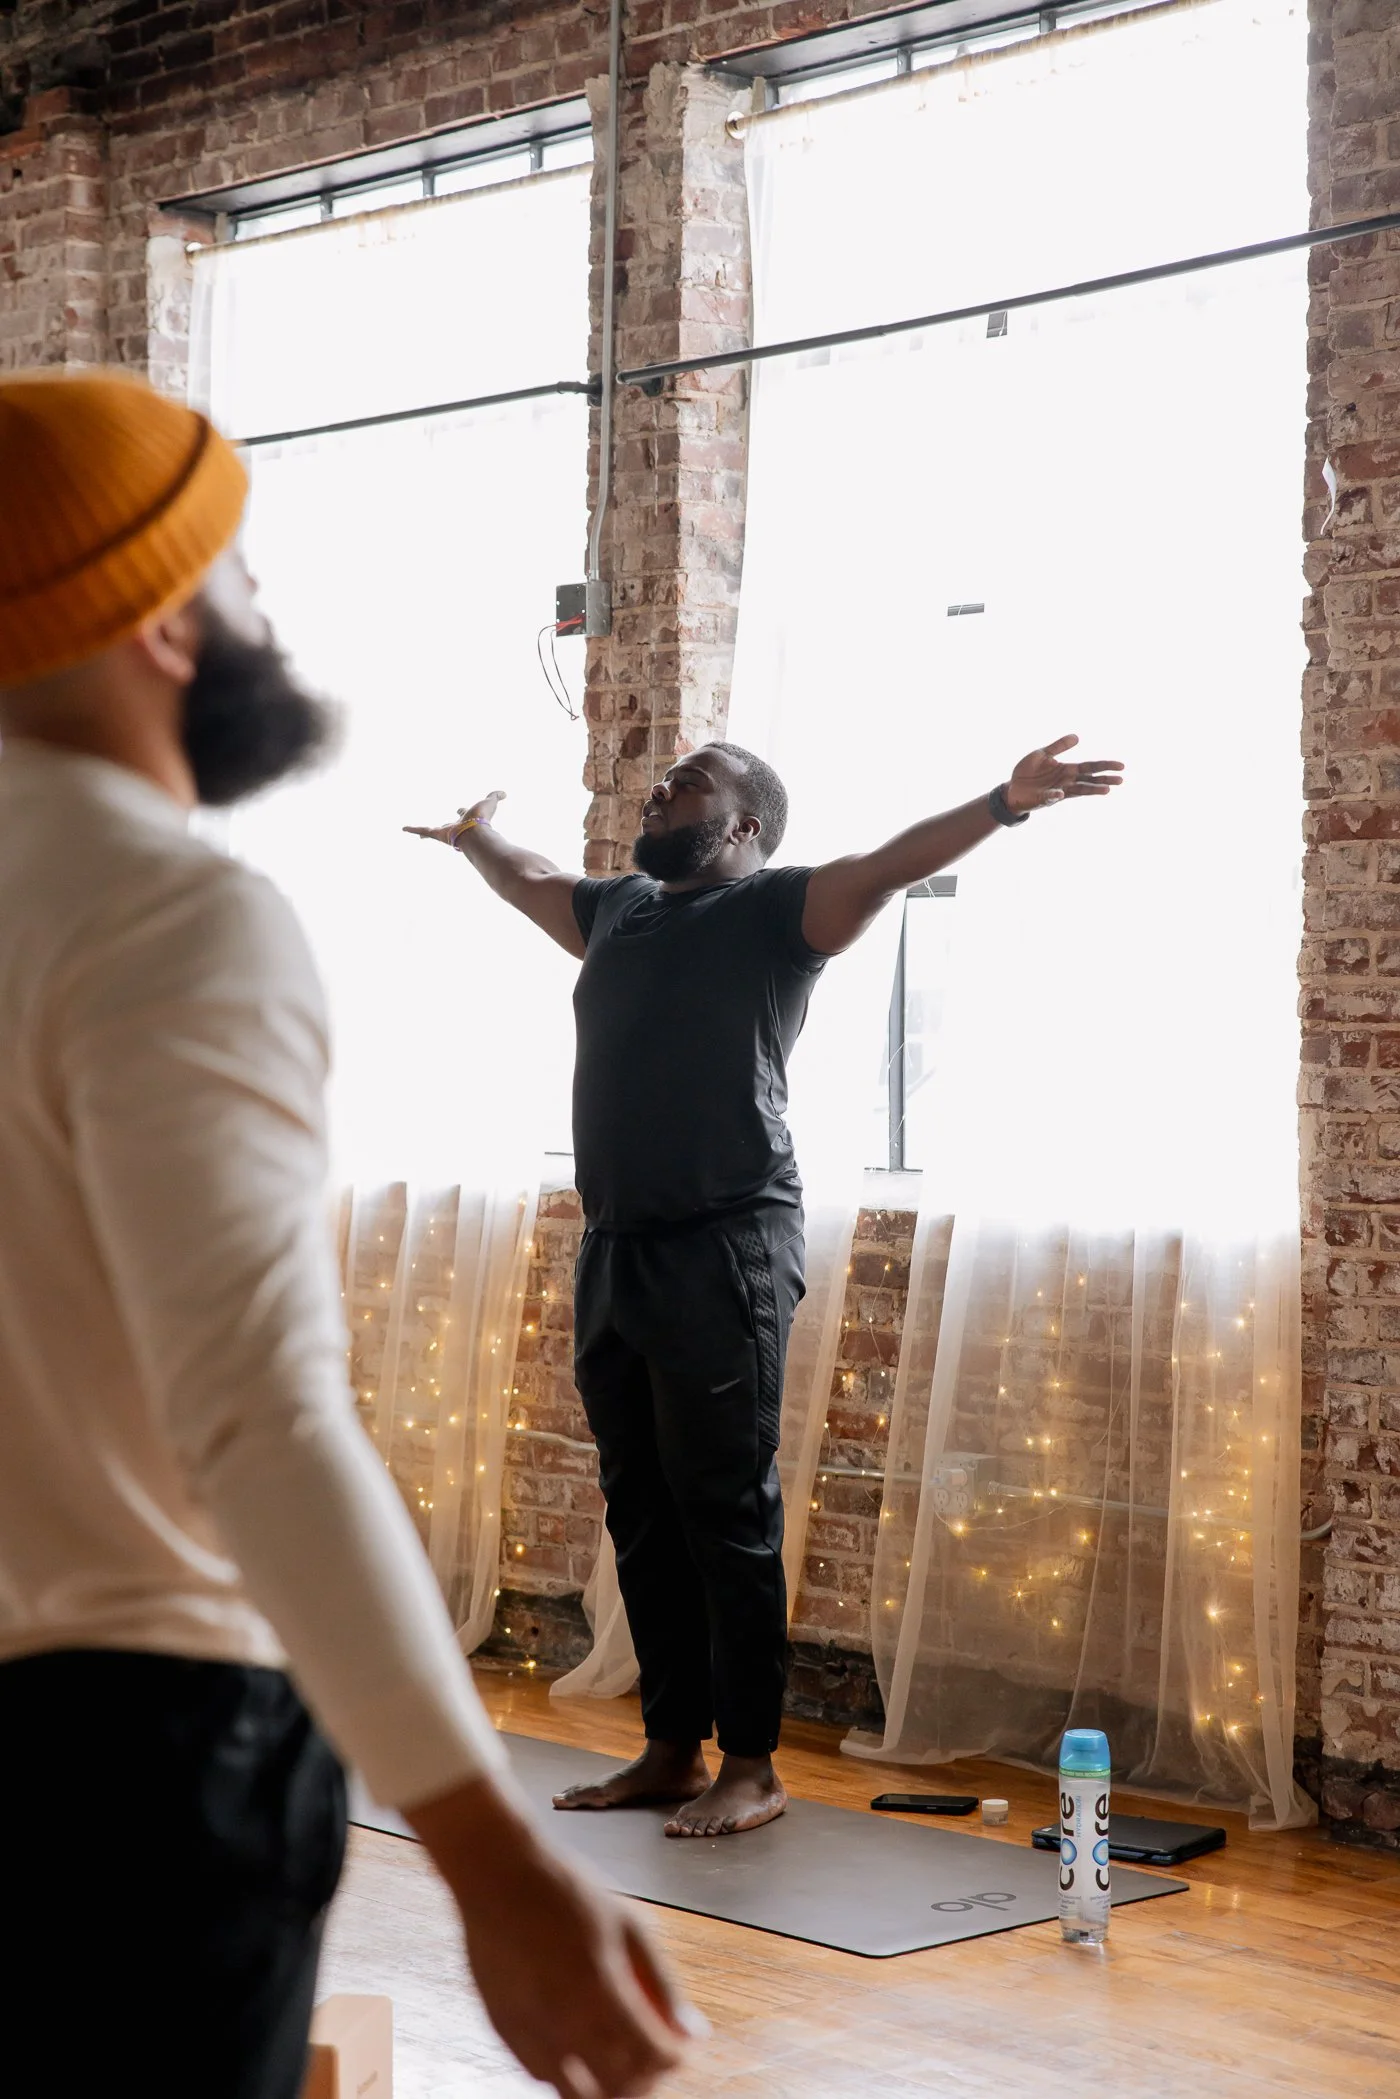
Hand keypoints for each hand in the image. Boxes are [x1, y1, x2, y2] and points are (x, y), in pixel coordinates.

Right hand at [404, 791, 504, 847]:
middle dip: (444, 825)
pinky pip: (423, 831)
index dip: (461, 810)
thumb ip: (495, 797)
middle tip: (439, 827)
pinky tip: (404, 828)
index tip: (459, 808)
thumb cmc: (483, 819)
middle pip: (447, 825)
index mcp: (466, 820)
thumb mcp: (490, 803)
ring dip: (422, 831)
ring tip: (412, 831)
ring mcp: (445, 832)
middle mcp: (455, 827)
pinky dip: (413, 829)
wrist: (476, 833)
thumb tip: (503, 793)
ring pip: (431, 831)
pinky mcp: (437, 834)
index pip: (462, 814)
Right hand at [409, 1775, 699, 2096]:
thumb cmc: (569, 1892)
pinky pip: (541, 2074)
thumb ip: (663, 1983)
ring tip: (617, 2063)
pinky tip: (577, 2047)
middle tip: (650, 2059)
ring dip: (604, 2086)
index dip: (672, 2058)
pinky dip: (566, 2072)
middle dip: (644, 2079)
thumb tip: (693, 2031)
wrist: (500, 1874)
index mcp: (602, 1989)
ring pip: (576, 2094)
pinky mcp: (503, 2029)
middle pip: (617, 2085)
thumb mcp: (629, 1925)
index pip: (651, 2055)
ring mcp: (529, 2029)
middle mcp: (564, 2019)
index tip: (677, 2050)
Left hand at [1004, 736, 1123, 815]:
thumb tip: (1077, 736)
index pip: (1090, 767)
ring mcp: (1058, 791)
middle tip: (1121, 779)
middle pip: (1089, 780)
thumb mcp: (1042, 754)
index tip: (1121, 766)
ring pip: (1079, 791)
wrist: (1012, 788)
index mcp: (1067, 769)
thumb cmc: (1028, 772)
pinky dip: (1055, 795)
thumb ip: (1058, 746)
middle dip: (1105, 779)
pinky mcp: (1044, 798)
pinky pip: (1051, 796)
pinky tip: (1061, 793)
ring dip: (1092, 790)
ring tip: (1107, 790)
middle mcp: (1066, 781)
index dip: (1105, 765)